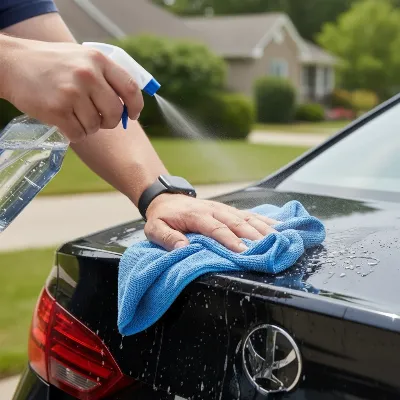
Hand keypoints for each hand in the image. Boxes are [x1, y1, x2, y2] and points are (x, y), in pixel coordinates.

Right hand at [1, 36, 142, 141]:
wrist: (12, 64)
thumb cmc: (51, 64)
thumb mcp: (82, 58)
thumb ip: (105, 77)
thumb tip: (128, 106)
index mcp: (98, 60)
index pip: (130, 88)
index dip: (135, 107)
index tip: (132, 115)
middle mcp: (88, 75)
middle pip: (115, 113)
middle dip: (110, 122)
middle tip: (99, 119)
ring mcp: (72, 92)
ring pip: (96, 126)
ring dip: (88, 127)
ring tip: (73, 114)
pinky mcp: (57, 109)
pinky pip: (78, 134)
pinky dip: (74, 134)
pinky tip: (65, 123)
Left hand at [144, 194, 278, 251]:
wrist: (166, 198)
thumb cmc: (162, 216)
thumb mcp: (154, 228)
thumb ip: (168, 238)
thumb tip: (183, 248)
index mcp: (197, 215)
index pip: (216, 229)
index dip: (230, 240)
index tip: (243, 252)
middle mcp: (214, 210)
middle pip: (237, 223)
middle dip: (253, 236)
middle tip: (268, 248)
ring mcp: (223, 209)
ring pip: (246, 217)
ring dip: (263, 228)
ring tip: (280, 238)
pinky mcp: (228, 210)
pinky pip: (248, 214)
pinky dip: (264, 220)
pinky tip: (278, 227)